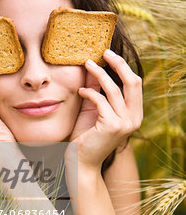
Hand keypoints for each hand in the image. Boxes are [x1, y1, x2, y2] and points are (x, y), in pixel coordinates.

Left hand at [65, 50, 142, 171]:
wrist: (81, 162)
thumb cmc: (86, 137)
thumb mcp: (93, 110)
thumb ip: (97, 91)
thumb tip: (94, 67)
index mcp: (134, 115)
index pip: (135, 84)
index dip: (123, 66)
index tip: (108, 54)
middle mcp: (134, 119)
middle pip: (133, 82)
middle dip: (118, 63)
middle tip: (104, 51)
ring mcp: (125, 123)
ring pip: (114, 89)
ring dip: (99, 74)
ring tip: (86, 64)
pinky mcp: (113, 126)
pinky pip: (101, 100)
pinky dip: (89, 93)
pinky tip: (80, 92)